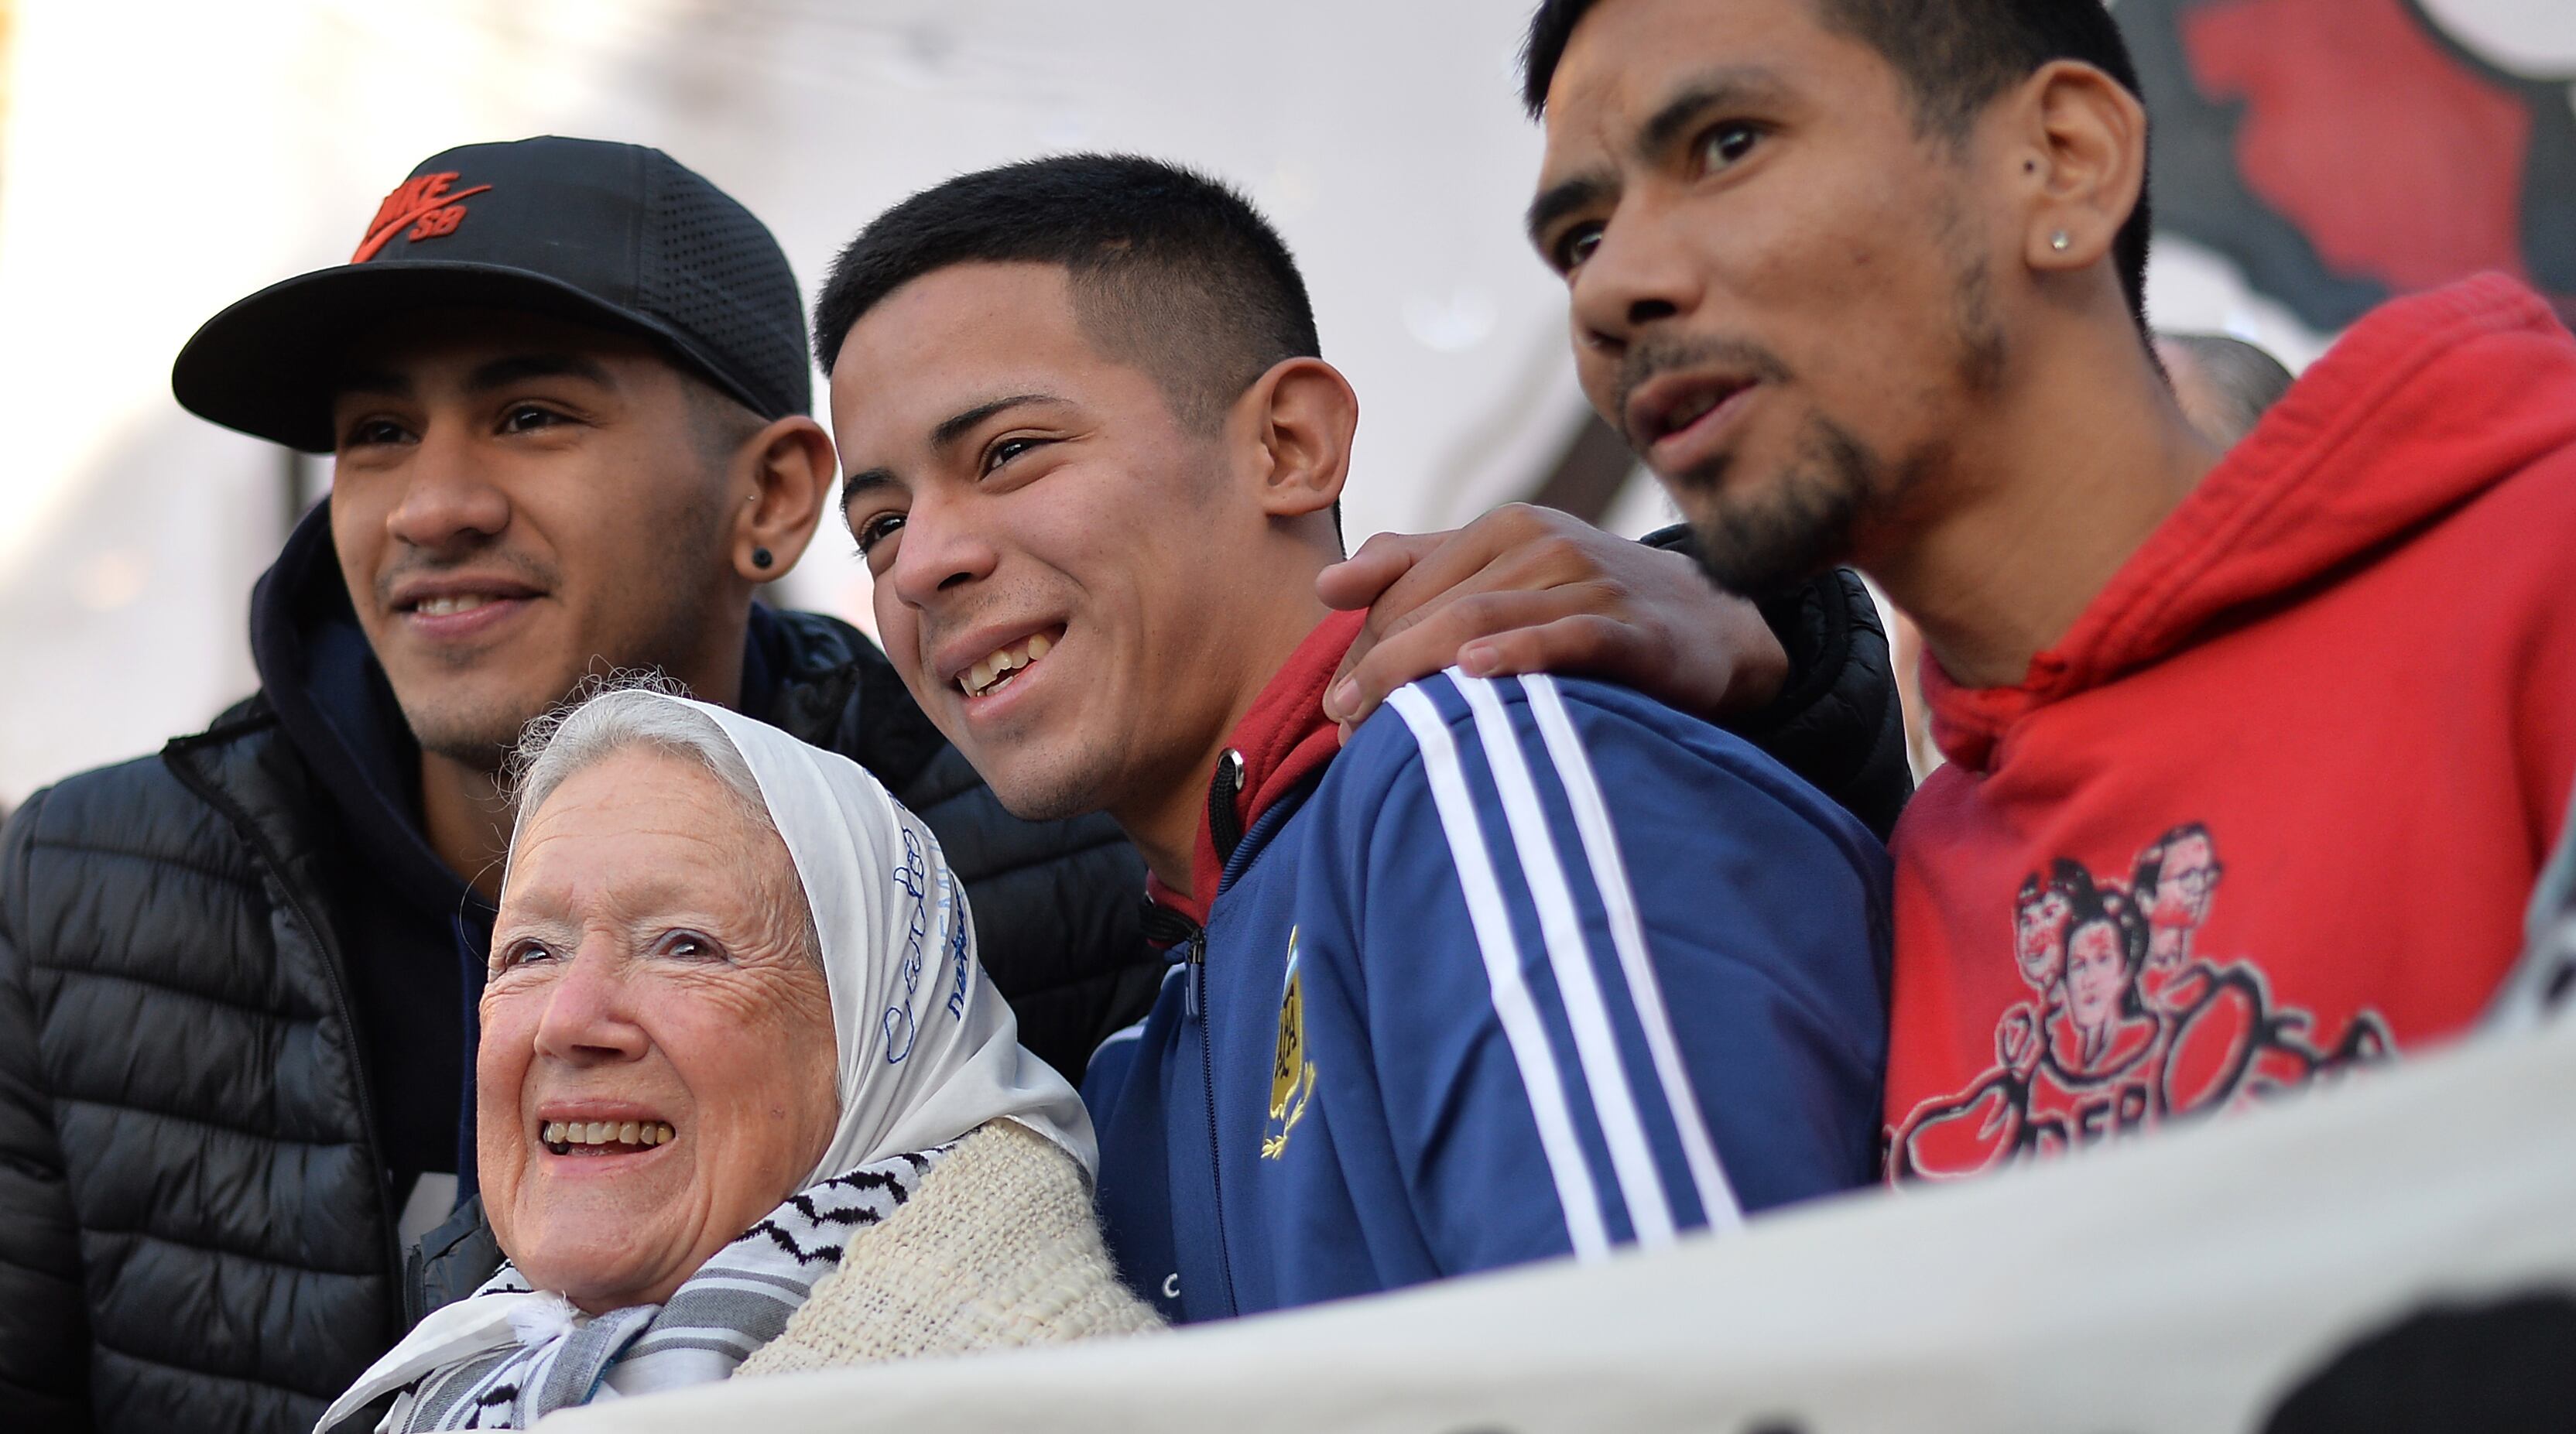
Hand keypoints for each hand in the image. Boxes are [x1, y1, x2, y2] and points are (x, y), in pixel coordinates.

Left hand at [1315, 503, 1788, 736]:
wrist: (1713, 626)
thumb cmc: (1589, 604)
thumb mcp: (1507, 571)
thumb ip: (1416, 568)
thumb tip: (1327, 586)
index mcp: (1504, 528)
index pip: (1404, 589)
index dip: (1362, 646)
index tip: (1336, 704)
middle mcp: (1544, 544)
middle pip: (1433, 607)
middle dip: (1378, 668)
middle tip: (1341, 726)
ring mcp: (1591, 582)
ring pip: (1482, 620)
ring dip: (1417, 673)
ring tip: (1373, 725)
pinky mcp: (1633, 630)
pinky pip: (1566, 637)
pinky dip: (1517, 651)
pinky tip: (1473, 672)